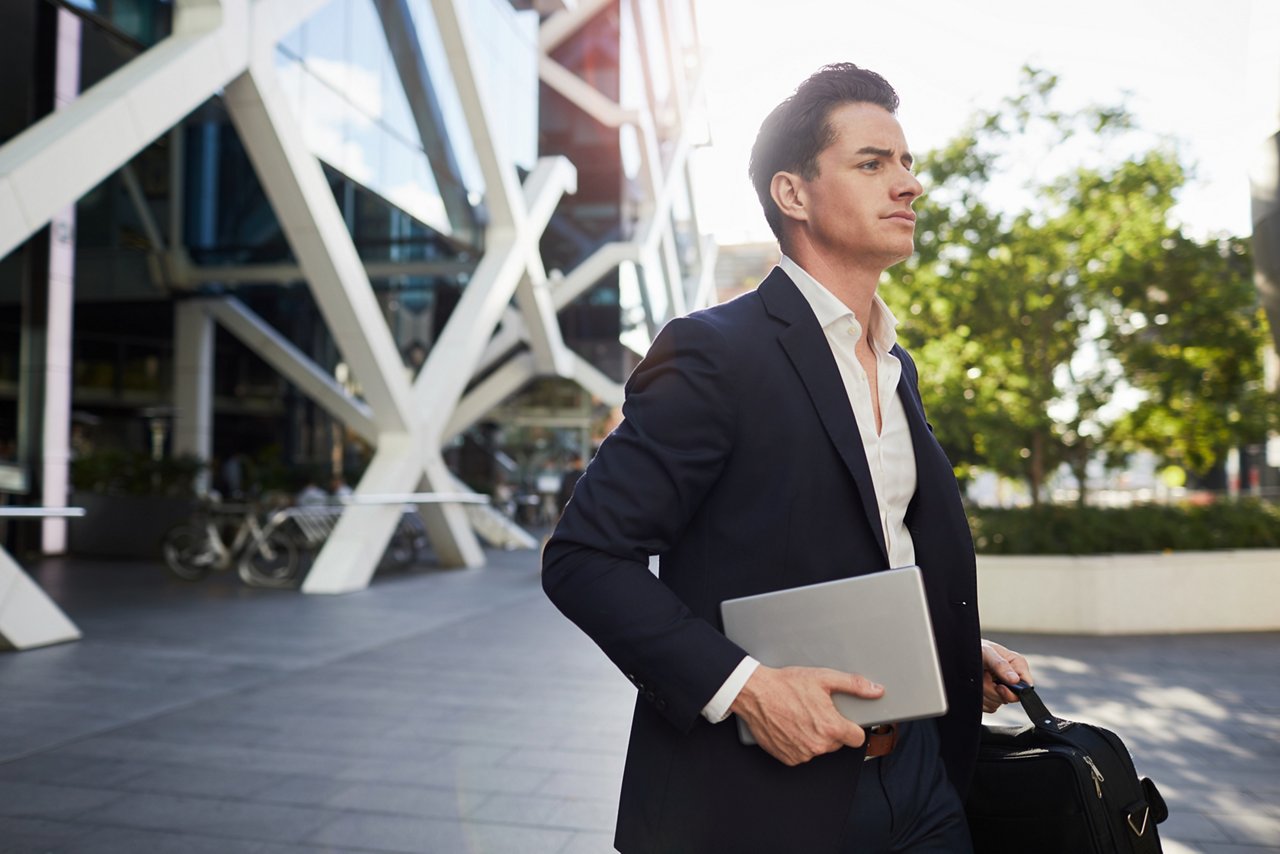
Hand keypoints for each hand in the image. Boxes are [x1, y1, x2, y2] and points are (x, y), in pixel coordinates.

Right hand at [728, 665, 883, 765]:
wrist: (755, 693)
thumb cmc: (786, 684)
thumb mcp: (823, 678)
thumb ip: (854, 685)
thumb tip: (876, 690)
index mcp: (831, 727)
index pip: (857, 739)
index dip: (851, 728)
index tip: (843, 720)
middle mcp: (818, 745)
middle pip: (837, 743)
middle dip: (831, 730)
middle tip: (816, 712)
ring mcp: (802, 754)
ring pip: (819, 749)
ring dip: (814, 737)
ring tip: (800, 716)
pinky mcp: (788, 758)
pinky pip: (802, 754)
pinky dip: (798, 743)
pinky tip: (791, 726)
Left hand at [981, 639, 1033, 712]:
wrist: (959, 653)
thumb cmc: (975, 647)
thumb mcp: (987, 652)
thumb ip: (1001, 665)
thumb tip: (1015, 680)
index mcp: (1017, 665)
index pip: (1026, 686)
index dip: (1014, 691)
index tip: (999, 687)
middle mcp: (1011, 679)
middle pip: (1010, 698)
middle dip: (993, 690)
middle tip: (983, 676)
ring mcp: (1001, 690)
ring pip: (997, 703)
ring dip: (984, 693)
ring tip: (978, 677)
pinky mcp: (991, 698)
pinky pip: (989, 707)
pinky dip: (979, 699)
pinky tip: (976, 686)